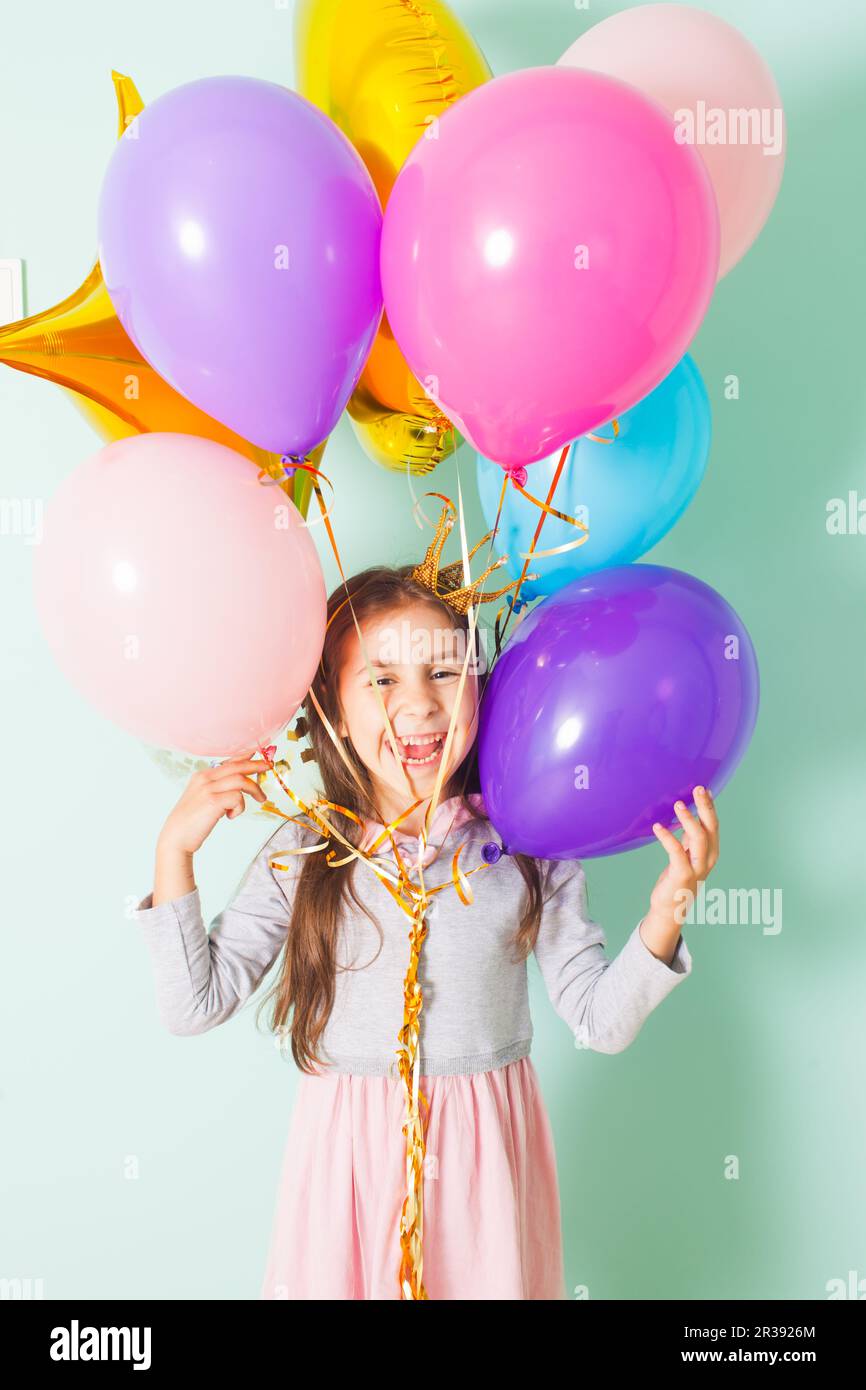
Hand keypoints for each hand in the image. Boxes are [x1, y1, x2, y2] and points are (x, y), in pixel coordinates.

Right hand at [157, 747, 270, 856]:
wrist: (176, 838)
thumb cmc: (192, 821)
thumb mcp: (204, 798)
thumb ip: (218, 788)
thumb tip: (239, 784)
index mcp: (202, 775)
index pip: (228, 761)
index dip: (245, 756)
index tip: (258, 753)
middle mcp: (205, 778)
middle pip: (237, 766)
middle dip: (256, 765)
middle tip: (269, 766)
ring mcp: (208, 788)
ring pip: (240, 780)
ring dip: (254, 789)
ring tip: (262, 799)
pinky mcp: (213, 801)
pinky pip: (238, 798)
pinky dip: (240, 807)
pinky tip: (230, 816)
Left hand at [648, 786, 719, 926]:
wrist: (671, 908)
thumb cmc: (678, 877)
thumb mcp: (687, 853)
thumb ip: (690, 836)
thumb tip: (688, 811)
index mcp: (711, 851)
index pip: (713, 824)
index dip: (710, 806)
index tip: (705, 789)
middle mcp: (708, 858)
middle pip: (711, 828)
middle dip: (705, 807)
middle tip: (697, 789)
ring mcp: (697, 868)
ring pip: (699, 838)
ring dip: (689, 820)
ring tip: (678, 804)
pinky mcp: (682, 875)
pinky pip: (677, 852)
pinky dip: (668, 838)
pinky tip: (658, 827)